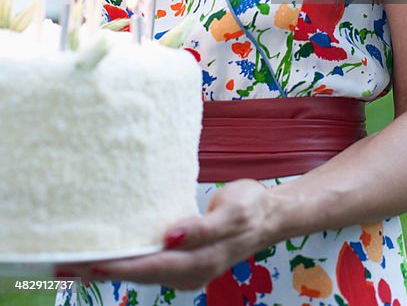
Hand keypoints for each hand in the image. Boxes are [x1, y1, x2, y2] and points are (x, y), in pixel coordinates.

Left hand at [56, 179, 281, 290]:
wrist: (271, 216)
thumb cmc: (251, 208)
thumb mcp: (231, 212)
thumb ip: (201, 227)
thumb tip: (169, 237)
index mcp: (198, 263)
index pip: (149, 266)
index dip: (117, 265)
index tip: (86, 262)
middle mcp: (187, 274)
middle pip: (137, 273)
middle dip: (100, 269)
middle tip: (62, 264)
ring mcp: (184, 271)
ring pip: (139, 271)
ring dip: (107, 266)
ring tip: (72, 260)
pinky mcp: (182, 263)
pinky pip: (147, 265)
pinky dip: (124, 260)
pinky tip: (106, 252)